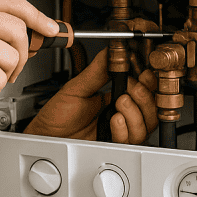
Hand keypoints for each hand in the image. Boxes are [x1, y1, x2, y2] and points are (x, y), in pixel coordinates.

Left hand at [24, 50, 158, 143]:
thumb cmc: (57, 115)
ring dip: (135, 113)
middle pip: (151, 110)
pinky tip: (114, 120)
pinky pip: (130, 141)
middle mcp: (120, 115)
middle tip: (129, 90)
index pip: (143, 90)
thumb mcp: (78, 87)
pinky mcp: (112, 144)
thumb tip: (110, 52)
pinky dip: (125, 129)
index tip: (145, 74)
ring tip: (119, 103)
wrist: (46, 136)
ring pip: (145, 126)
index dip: (149, 84)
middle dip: (145, 97)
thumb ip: (97, 71)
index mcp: (114, 97)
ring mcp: (118, 131)